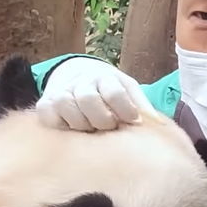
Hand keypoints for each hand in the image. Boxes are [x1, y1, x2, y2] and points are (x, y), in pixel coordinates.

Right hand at [36, 58, 156, 130]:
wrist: (78, 76)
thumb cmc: (110, 90)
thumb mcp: (129, 91)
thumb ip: (142, 106)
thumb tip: (160, 125)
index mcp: (106, 78)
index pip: (114, 92)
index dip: (125, 109)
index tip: (132, 121)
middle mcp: (82, 81)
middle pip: (88, 99)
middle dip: (101, 119)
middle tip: (109, 127)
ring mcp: (62, 91)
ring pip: (66, 105)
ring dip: (81, 123)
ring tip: (91, 129)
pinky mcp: (45, 104)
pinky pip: (48, 114)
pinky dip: (59, 124)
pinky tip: (71, 129)